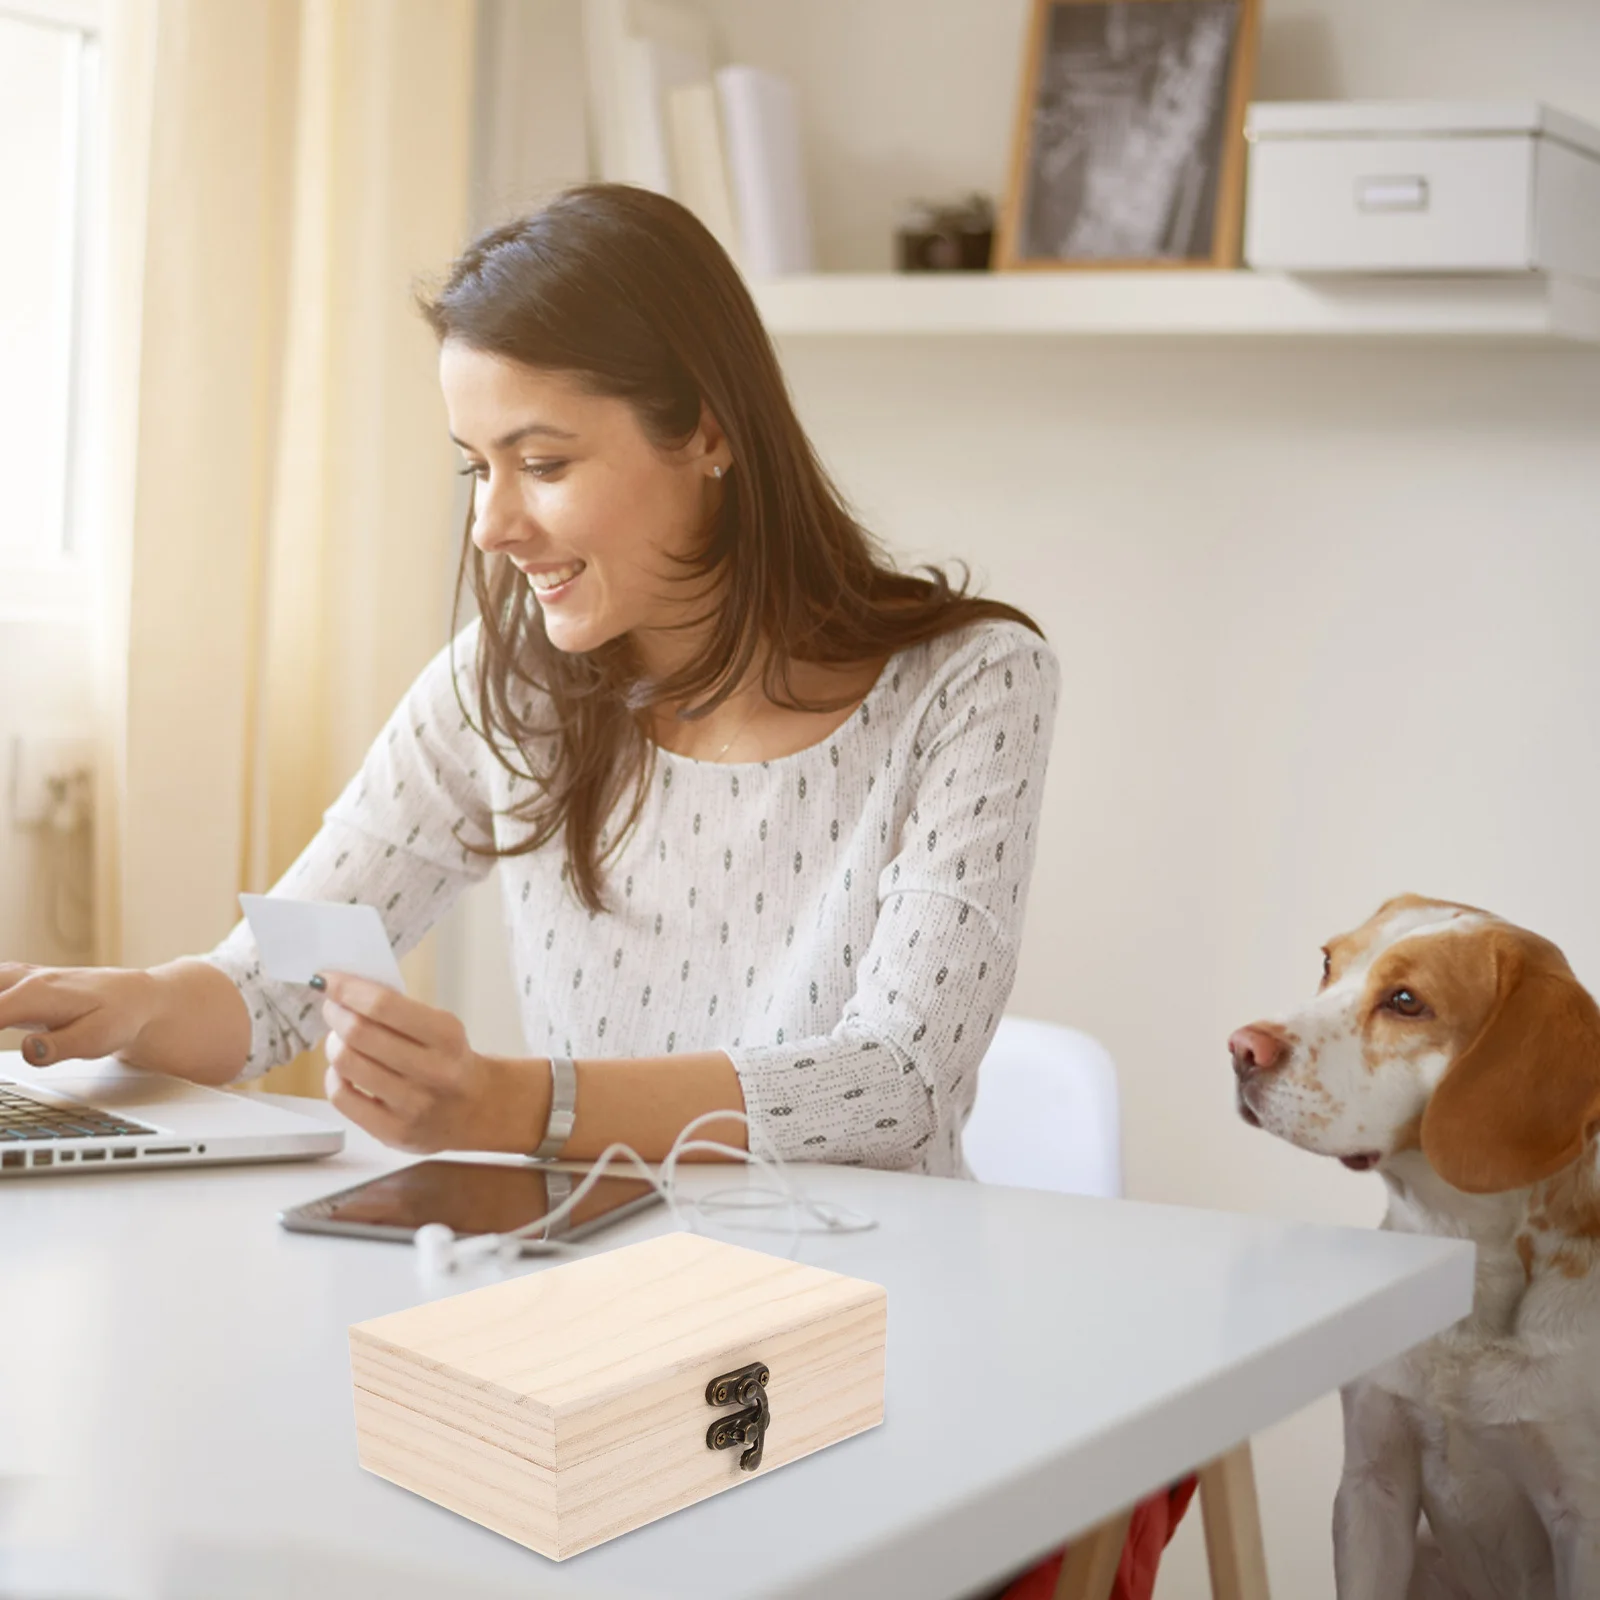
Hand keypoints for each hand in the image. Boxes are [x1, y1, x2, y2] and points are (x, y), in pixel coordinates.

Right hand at [0, 962, 158, 1067]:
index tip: (1, 1065)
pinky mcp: (13, 985)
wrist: (136, 997)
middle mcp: (20, 981)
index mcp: (36, 994)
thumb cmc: (119, 1017)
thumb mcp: (99, 1038)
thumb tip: (28, 1049)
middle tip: (5, 1034)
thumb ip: (62, 1045)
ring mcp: (15, 979)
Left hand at [316, 972, 543, 1153]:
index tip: (326, 980)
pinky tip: (345, 1070)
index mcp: (447, 1036)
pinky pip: (342, 1097)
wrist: (477, 1109)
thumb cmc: (449, 1059)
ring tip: (340, 1040)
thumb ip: (398, 1011)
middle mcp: (433, 1071)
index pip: (383, 1006)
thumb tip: (343, 991)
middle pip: (359, 1034)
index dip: (347, 989)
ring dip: (333, 1044)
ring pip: (346, 1064)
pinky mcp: (394, 1132)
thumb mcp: (441, 1027)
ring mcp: (413, 1105)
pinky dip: (335, 1077)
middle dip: (336, 1014)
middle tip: (333, 1009)